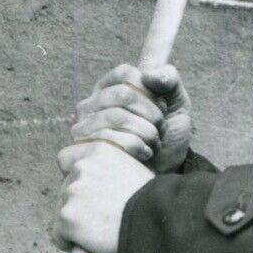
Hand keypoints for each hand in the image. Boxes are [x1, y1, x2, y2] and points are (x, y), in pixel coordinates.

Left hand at [52, 137, 153, 252]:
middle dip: (78, 204)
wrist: (161, 223)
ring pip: (62, 212)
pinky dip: (71, 243)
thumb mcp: (136, 170)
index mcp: (100, 149)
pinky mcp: (67, 216)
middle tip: (103, 219)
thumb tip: (99, 185)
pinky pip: (59, 235)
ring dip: (77, 223)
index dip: (76, 177)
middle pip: (65, 189)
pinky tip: (94, 244)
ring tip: (104, 231)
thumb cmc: (156, 203)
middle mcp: (82, 165)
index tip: (89, 193)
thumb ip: (111, 171)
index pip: (67, 158)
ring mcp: (72, 191)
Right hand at [68, 62, 193, 174]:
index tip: (161, 108)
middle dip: (152, 114)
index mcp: (109, 88)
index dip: (151, 91)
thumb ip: (169, 81)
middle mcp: (90, 106)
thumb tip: (150, 75)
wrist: (163, 179)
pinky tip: (143, 156)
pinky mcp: (76, 154)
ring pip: (115, 116)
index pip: (126, 74)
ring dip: (146, 132)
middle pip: (123, 94)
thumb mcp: (176, 106)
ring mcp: (81, 130)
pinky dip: (133, 147)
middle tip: (159, 130)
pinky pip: (104, 140)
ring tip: (153, 145)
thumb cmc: (166, 140)